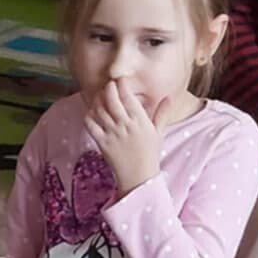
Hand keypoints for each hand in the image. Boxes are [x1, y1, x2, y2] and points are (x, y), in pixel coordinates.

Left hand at [86, 77, 172, 196]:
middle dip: (108, 88)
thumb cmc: (149, 154)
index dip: (122, 84)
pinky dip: (88, 116)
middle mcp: (125, 125)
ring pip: (100, 111)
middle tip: (108, 85)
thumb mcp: (158, 132)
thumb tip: (169, 97)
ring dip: (97, 100)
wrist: (139, 177)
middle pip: (112, 100)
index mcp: (140, 121)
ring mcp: (113, 134)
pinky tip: (91, 112)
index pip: (128, 96)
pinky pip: (91, 125)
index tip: (120, 80)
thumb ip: (162, 113)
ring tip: (99, 96)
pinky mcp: (102, 143)